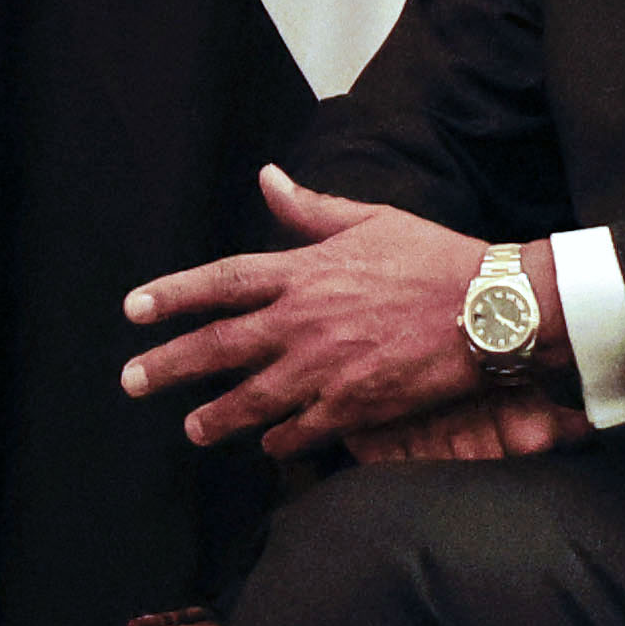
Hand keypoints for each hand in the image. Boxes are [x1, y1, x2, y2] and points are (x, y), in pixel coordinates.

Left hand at [122, 167, 581, 459]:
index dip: (173, 294)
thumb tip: (268, 178)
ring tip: (191, 428)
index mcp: (304, 272)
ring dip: (215, 416)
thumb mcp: (370, 220)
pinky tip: (265, 446)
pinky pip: (301, 429)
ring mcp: (325, 368)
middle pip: (219, 346)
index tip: (134, 309)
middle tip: (131, 381)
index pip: (221, 282)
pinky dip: (278, 439)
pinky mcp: (354, 406)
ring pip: (252, 398)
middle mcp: (304, 321)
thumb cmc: (436, 259)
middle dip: (169, 365)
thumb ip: (310, 210)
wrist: (493, 309)